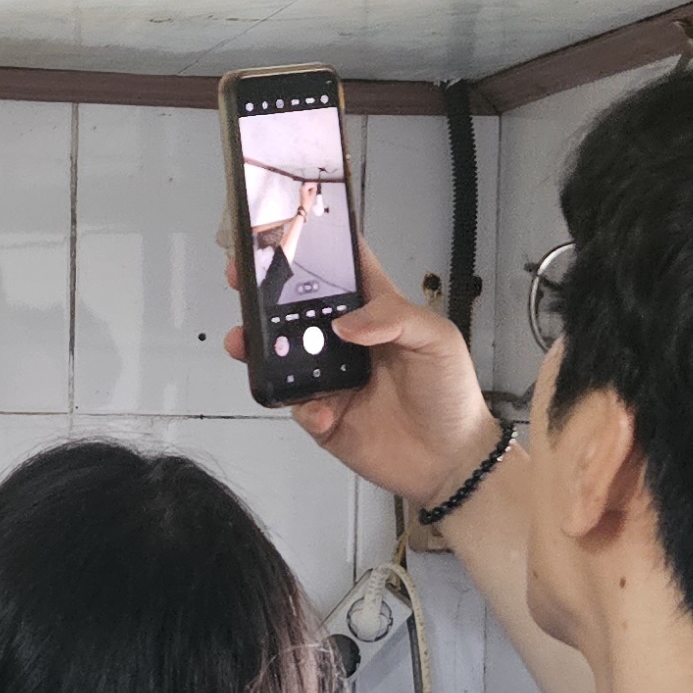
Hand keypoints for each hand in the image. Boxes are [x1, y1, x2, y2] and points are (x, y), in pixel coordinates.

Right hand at [226, 237, 501, 503]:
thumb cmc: (451, 394)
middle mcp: (348, 343)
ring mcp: (332, 380)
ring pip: (283, 357)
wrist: (451, 461)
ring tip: (243, 341)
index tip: (285, 231)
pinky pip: (297, 406)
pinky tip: (322, 411)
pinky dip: (303, 407)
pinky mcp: (325, 416)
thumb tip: (345, 324)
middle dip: (265, 293)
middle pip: (298, 310)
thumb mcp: (438, 340)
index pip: (344, 271)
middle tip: (241, 278)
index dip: (316, 249)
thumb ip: (396, 319)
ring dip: (259, 347)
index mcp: (376, 313)